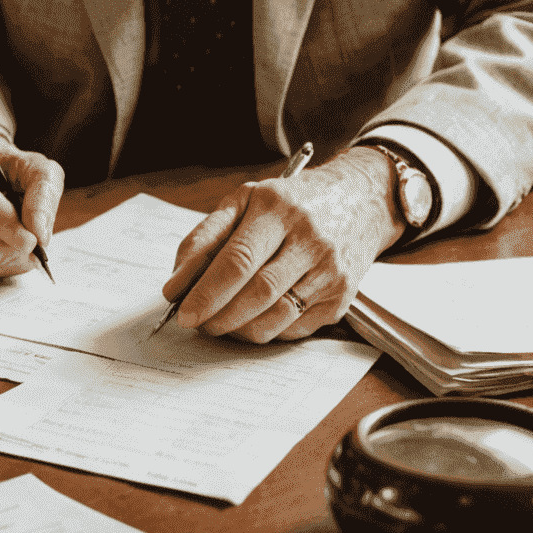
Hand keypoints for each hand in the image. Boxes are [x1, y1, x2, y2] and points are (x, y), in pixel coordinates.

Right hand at [0, 129, 64, 277]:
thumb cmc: (10, 172)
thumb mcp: (34, 168)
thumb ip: (43, 193)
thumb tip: (39, 232)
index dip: (7, 224)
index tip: (32, 241)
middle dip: (10, 249)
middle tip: (34, 253)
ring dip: (5, 262)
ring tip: (26, 255)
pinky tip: (10, 257)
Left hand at [162, 148, 402, 341]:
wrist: (356, 201)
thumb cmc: (287, 203)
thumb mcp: (242, 201)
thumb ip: (205, 237)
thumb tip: (177, 282)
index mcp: (277, 209)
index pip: (238, 260)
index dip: (207, 291)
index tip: (183, 311)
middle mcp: (309, 239)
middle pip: (258, 292)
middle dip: (220, 315)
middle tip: (197, 323)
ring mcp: (330, 271)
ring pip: (278, 316)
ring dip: (240, 329)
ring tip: (219, 324)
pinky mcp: (342, 297)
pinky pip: (296, 328)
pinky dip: (266, 331)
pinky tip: (250, 322)